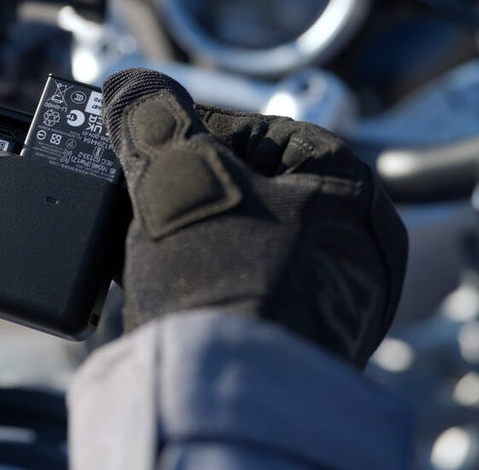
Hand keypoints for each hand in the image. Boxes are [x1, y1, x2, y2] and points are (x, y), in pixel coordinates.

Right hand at [101, 69, 406, 367]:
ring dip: (185, 235)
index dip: (191, 132)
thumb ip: (150, 121)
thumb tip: (128, 84)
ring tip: (148, 245)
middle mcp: (350, 240)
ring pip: (237, 237)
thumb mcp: (179, 180)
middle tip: (143, 199)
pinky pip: (236, 282)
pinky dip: (197, 275)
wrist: (226, 393)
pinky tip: (163, 282)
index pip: (259, 130)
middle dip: (184, 191)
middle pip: (245, 186)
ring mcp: (324, 293)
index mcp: (348, 186)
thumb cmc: (230, 281)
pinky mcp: (291, 334)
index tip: (147, 143)